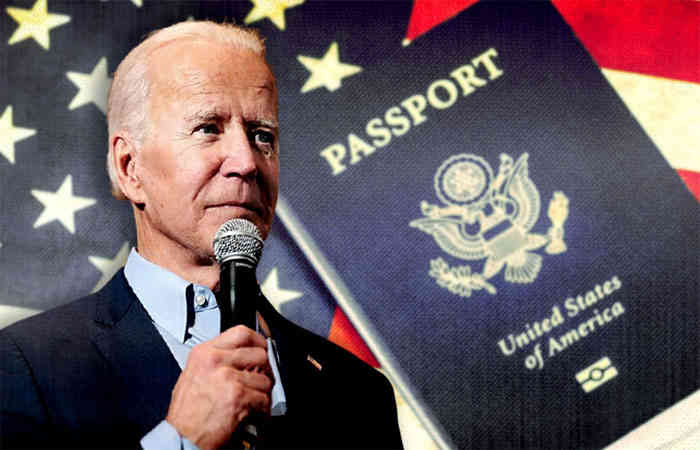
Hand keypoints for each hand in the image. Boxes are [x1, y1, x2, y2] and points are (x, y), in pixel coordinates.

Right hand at [165, 325, 272, 449]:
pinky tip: (253, 412)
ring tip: (254, 401)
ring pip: (265, 379)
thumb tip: (244, 356)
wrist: (181, 438)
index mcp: (204, 353)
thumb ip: (218, 360)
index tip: (263, 348)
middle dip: (265, 370)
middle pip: (258, 354)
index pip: (241, 333)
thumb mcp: (194, 374)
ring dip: (263, 393)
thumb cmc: (186, 413)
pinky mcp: (237, 396)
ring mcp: (227, 377)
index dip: (258, 341)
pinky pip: (264, 398)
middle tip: (261, 380)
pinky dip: (263, 409)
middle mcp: (215, 361)